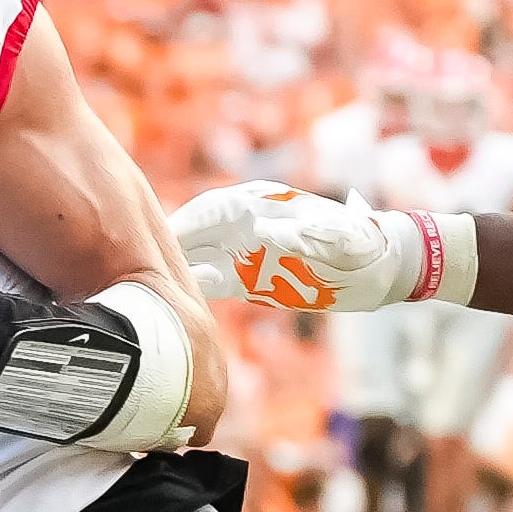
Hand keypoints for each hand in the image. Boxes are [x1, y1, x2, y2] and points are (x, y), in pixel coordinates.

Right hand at [170, 181, 462, 311]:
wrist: (381, 266)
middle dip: (164, 248)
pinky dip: (195, 290)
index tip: (157, 239)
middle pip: (194, 234)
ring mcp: (246, 251)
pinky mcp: (252, 277)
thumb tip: (267, 236)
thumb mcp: (340, 238)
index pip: (212, 211)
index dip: (184, 225)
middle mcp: (247, 225)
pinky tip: (176, 305)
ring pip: (197, 258)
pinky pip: (216, 282)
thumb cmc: (363, 244)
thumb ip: (306, 235)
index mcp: (263, 205)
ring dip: (173, 272)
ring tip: (145, 292)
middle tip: (131, 269)